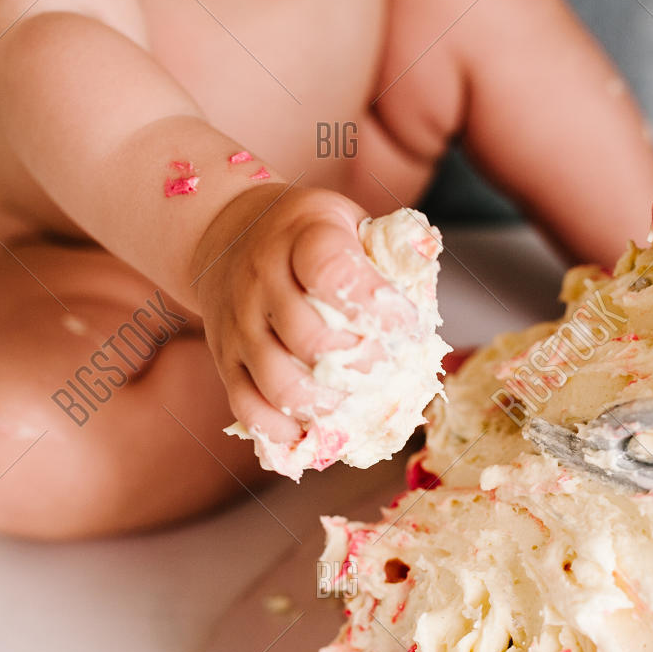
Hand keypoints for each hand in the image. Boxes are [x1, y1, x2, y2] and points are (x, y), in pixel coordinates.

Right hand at [193, 185, 412, 444]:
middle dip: (356, 365)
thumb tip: (428, 304)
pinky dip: (278, 429)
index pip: (333, 274)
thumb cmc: (306, 235)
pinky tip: (306, 430)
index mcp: (302, 237)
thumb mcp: (347, 221)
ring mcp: (239, 322)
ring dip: (321, 405)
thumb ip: (387, 256)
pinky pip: (246, 405)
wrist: (228, 233)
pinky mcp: (224, 358)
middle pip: (307, 338)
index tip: (408, 328)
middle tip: (382, 370)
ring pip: (277, 382)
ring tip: (346, 401)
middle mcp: (262, 279)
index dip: (375, 307)